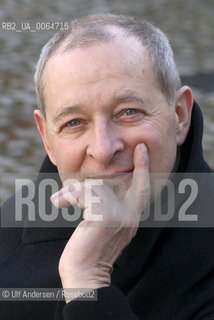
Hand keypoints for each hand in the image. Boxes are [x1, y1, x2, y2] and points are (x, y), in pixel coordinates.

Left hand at [50, 143, 149, 301]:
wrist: (84, 277)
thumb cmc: (89, 251)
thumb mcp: (102, 227)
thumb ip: (106, 208)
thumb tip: (94, 187)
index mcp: (131, 218)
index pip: (142, 187)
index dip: (142, 167)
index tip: (140, 148)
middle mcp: (129, 216)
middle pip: (111, 183)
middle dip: (85, 187)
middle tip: (64, 195)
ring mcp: (118, 217)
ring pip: (94, 187)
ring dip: (72, 192)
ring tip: (58, 201)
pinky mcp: (103, 218)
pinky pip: (84, 194)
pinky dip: (67, 196)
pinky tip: (58, 204)